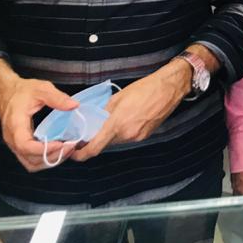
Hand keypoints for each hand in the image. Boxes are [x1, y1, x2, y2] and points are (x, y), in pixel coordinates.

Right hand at [0, 71, 79, 172]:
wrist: (6, 92)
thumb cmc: (21, 91)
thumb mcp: (41, 89)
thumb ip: (57, 98)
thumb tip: (74, 105)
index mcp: (15, 126)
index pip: (26, 146)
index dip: (44, 149)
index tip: (62, 143)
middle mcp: (12, 139)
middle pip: (30, 159)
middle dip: (52, 156)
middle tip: (70, 146)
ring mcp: (15, 144)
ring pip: (30, 164)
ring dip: (49, 161)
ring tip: (67, 150)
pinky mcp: (19, 145)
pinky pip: (30, 160)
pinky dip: (45, 159)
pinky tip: (58, 150)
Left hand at [73, 61, 188, 161]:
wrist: (169, 88)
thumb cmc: (145, 88)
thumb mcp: (118, 98)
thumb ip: (103, 113)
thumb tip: (95, 121)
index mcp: (117, 124)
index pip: (94, 148)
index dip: (81, 154)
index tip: (73, 153)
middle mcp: (127, 135)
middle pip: (105, 144)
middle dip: (97, 139)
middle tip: (92, 129)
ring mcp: (138, 137)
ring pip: (117, 141)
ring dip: (111, 135)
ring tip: (114, 119)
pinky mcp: (146, 135)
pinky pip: (128, 137)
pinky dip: (123, 132)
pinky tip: (128, 119)